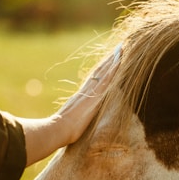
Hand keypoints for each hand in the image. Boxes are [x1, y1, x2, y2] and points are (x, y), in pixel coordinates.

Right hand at [19, 45, 120, 166]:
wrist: (57, 130)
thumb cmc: (60, 131)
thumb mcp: (68, 121)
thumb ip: (72, 117)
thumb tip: (71, 121)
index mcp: (80, 97)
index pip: (94, 80)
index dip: (102, 70)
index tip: (109, 61)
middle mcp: (85, 91)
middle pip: (99, 72)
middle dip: (109, 61)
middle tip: (119, 49)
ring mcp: (90, 93)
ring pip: (104, 72)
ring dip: (113, 60)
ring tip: (121, 49)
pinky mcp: (95, 96)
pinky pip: (106, 79)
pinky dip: (113, 69)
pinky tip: (120, 61)